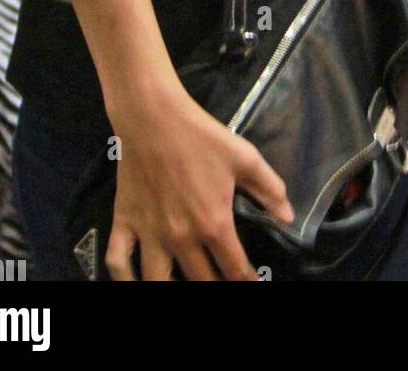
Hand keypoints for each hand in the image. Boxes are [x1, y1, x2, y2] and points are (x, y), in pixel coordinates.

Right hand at [105, 83, 293, 280]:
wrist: (155, 118)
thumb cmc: (202, 137)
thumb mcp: (245, 158)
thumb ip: (270, 189)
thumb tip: (288, 217)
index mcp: (214, 224)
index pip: (235, 269)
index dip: (247, 280)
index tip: (252, 283)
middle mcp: (182, 238)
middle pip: (201, 280)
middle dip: (215, 286)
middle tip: (222, 281)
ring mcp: (150, 234)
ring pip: (158, 282)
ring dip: (173, 289)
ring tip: (184, 285)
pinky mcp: (124, 222)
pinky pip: (118, 262)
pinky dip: (124, 278)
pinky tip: (134, 282)